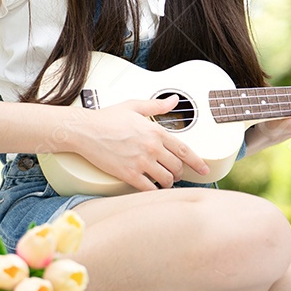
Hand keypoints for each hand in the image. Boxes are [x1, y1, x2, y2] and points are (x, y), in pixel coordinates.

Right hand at [73, 95, 210, 191]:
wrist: (85, 130)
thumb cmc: (107, 118)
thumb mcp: (134, 106)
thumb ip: (157, 106)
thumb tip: (173, 100)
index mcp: (155, 132)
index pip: (184, 150)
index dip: (198, 162)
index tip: (205, 170)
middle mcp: (151, 148)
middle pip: (177, 167)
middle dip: (179, 172)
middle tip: (175, 173)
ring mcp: (141, 162)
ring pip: (166, 179)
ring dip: (168, 182)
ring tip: (164, 180)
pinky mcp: (128, 174)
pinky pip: (149, 188)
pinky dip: (154, 190)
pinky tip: (152, 188)